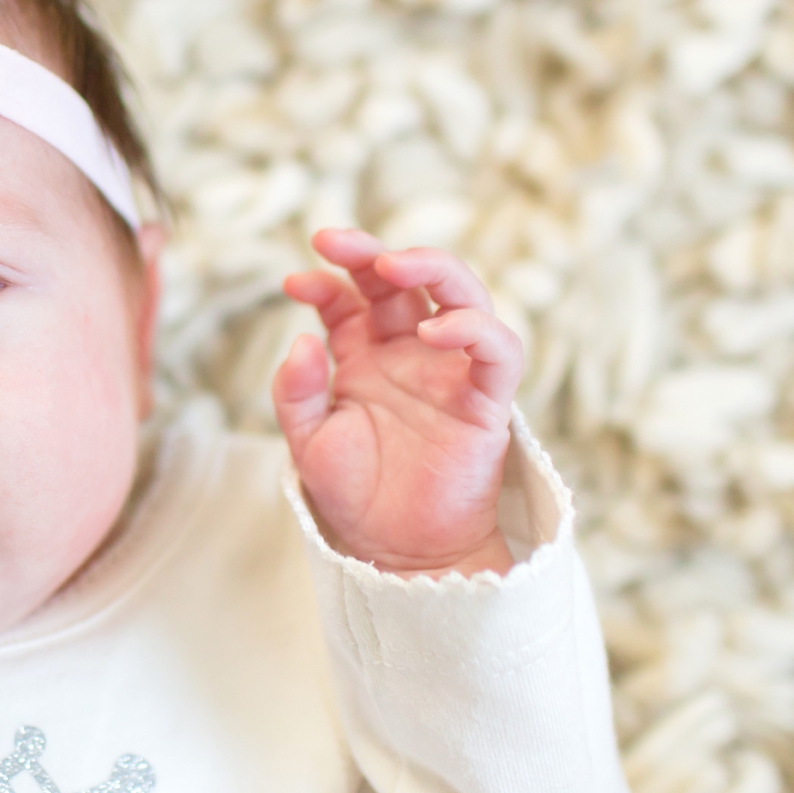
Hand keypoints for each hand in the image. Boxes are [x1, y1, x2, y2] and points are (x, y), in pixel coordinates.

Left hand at [273, 228, 521, 578]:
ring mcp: (450, 372)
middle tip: (334, 240)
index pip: (350, 299)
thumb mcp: (306, 441)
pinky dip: (474, 329)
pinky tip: (434, 330)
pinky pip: (498, 351)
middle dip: (370, 252)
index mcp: (365, 357)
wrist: (396, 552)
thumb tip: (302, 337)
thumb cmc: (353, 496)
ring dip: (430, 267)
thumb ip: (297, 391)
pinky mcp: (487, 401)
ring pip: (459, 296)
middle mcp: (410, 354)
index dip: (326, 280)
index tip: (295, 279)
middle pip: (402, 282)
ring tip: (390, 263)